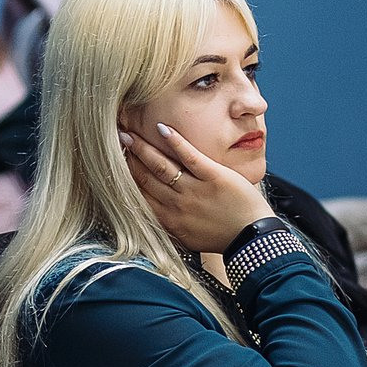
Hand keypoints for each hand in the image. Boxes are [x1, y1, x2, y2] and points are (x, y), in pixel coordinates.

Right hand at [120, 122, 269, 253]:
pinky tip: (162, 128)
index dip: (124, 175)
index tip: (113, 160)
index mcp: (168, 219)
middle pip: (145, 177)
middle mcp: (177, 204)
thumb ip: (167, 224)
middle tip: (116, 140)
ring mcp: (195, 190)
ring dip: (143, 148)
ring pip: (161, 165)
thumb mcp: (187, 237)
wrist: (252, 238)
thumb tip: (148, 213)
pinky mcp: (214, 177)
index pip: (139, 193)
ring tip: (128, 133)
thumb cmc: (221, 237)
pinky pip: (189, 156)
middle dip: (128, 157)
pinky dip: (175, 141)